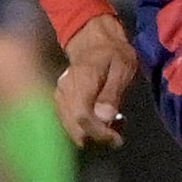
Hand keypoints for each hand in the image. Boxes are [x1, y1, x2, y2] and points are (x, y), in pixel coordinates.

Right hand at [57, 13, 137, 147]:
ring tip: (113, 125)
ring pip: (71, 128)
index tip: (117, 139)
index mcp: (80, 81)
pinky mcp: (61, 102)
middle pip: (74, 126)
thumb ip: (113, 93)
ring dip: (92, 134)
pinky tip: (102, 122)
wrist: (93, 43)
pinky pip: (70, 123)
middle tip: (118, 133)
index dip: (98, 132)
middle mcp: (64, 91)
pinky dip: (86, 128)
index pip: (82, 116)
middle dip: (97, 137)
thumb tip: (105, 118)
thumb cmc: (113, 54)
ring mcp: (60, 97)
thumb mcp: (122, 68)